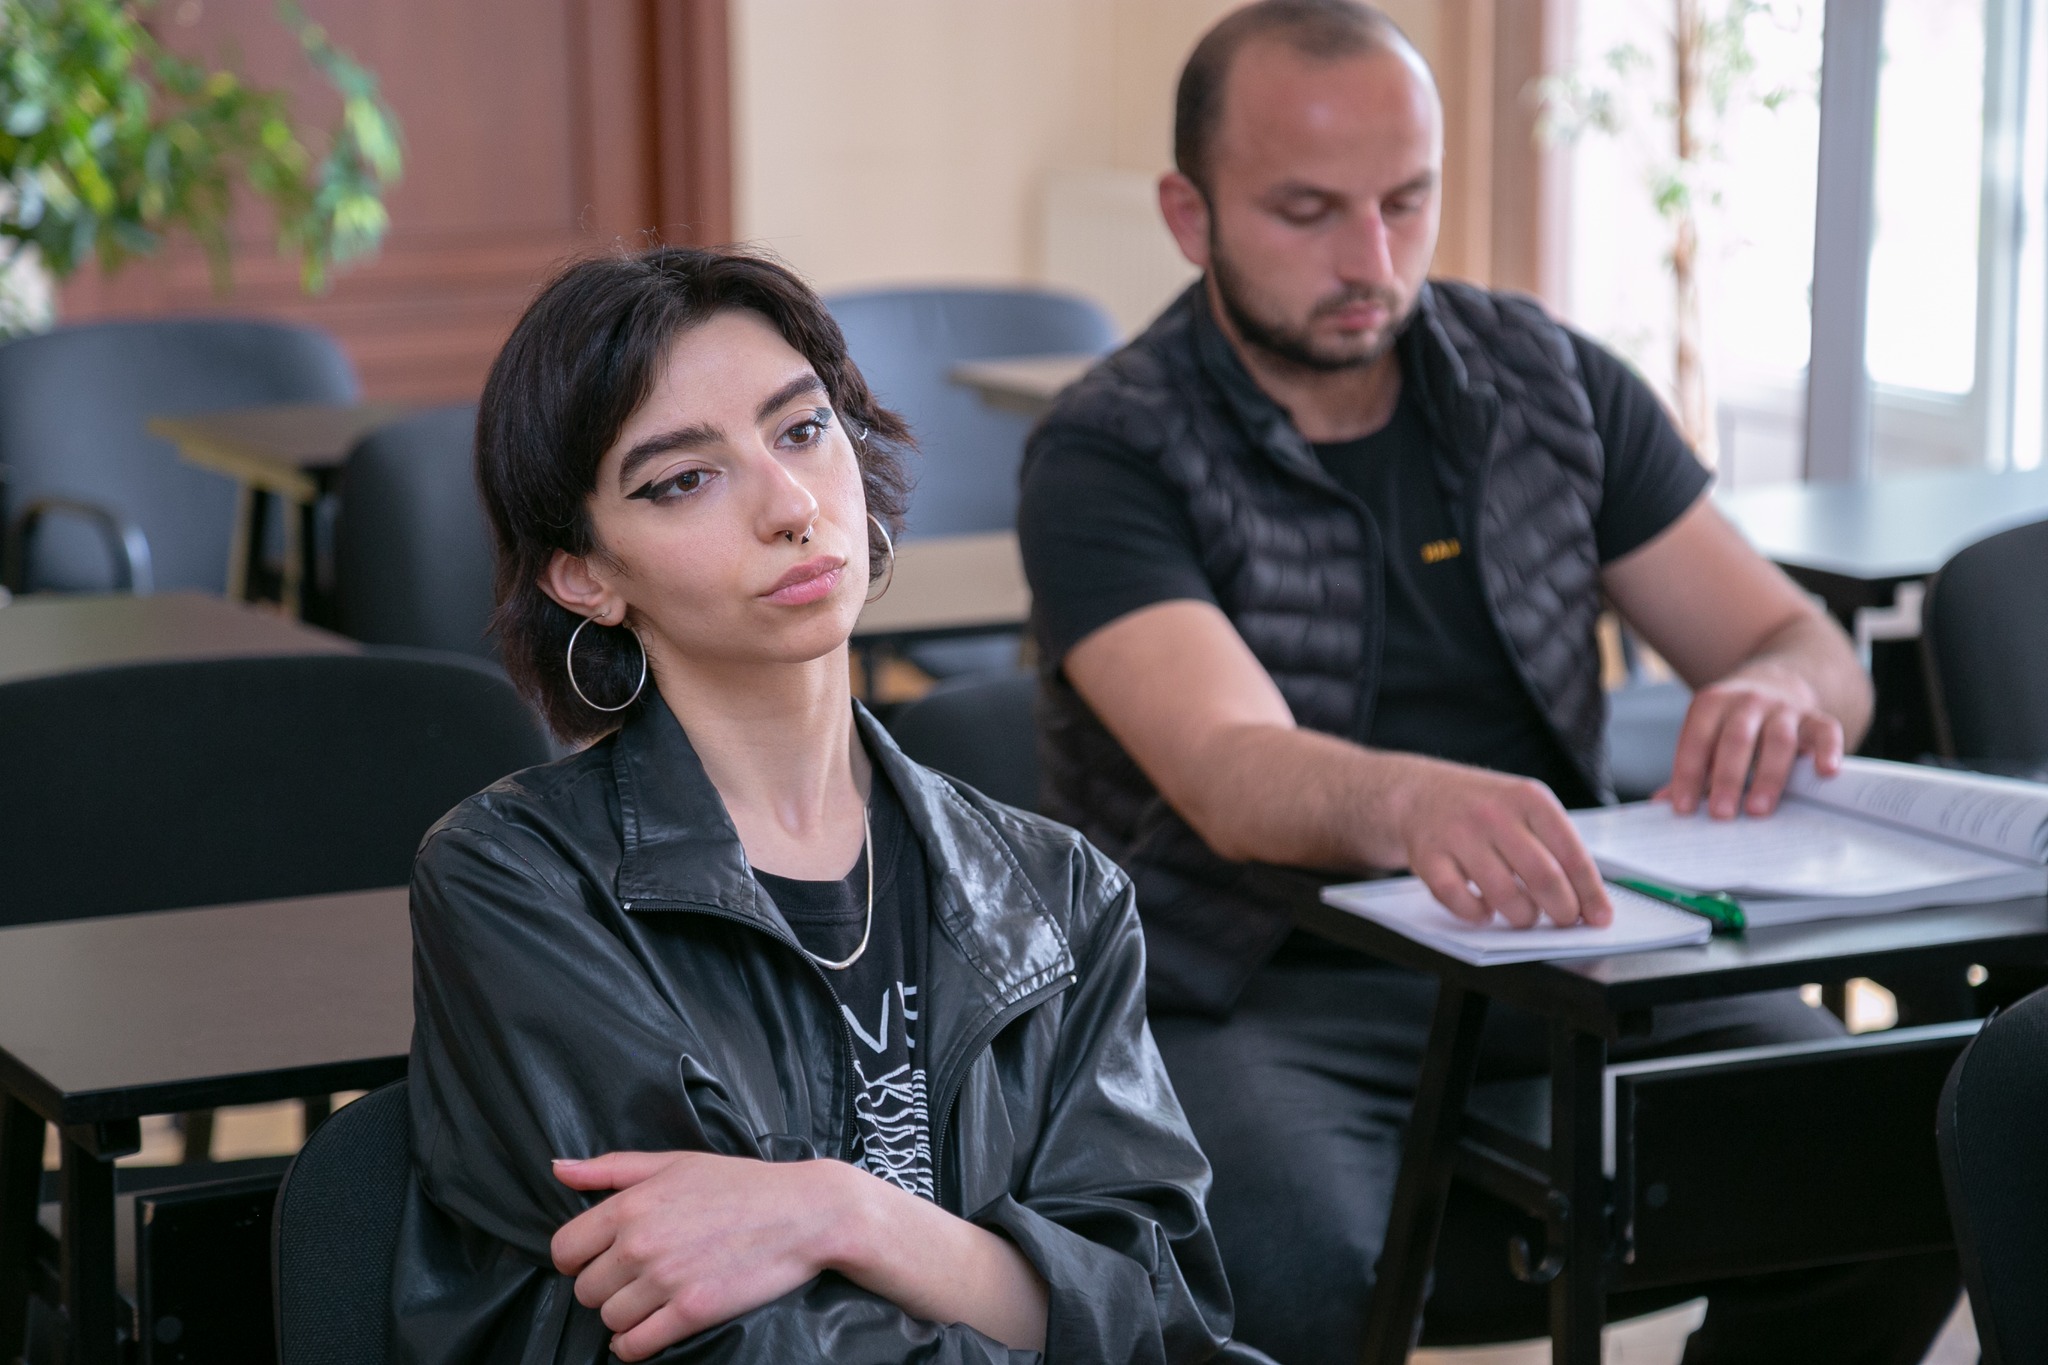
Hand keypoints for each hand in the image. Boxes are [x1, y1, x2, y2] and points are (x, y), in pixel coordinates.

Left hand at [550, 1151, 845, 1360]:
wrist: (803, 1213)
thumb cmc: (739, 1184)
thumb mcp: (675, 1162)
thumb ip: (611, 1168)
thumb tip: (558, 1169)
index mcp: (631, 1205)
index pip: (564, 1250)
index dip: (576, 1259)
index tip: (598, 1259)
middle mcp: (640, 1244)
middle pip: (585, 1290)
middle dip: (605, 1287)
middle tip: (634, 1278)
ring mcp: (666, 1280)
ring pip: (609, 1320)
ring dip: (624, 1316)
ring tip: (649, 1300)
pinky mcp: (693, 1312)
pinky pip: (636, 1346)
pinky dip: (634, 1346)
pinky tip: (649, 1329)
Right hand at [1392, 758, 1611, 928]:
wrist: (1418, 793)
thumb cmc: (1483, 808)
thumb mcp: (1523, 808)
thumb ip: (1554, 846)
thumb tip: (1587, 901)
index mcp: (1528, 798)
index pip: (1571, 853)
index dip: (1589, 892)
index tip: (1600, 917)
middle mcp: (1493, 813)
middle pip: (1543, 877)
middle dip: (1562, 910)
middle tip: (1564, 921)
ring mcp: (1458, 835)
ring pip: (1504, 895)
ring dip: (1522, 916)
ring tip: (1524, 914)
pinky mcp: (1428, 858)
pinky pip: (1461, 902)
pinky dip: (1478, 915)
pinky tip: (1484, 909)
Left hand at [1657, 672, 1845, 819]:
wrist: (1776, 681)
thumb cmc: (1734, 722)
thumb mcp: (1707, 735)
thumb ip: (1690, 768)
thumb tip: (1662, 803)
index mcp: (1711, 704)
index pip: (1695, 740)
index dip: (1687, 774)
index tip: (1683, 808)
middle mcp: (1747, 702)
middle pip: (1735, 740)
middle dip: (1726, 778)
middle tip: (1721, 814)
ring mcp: (1783, 708)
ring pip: (1777, 740)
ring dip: (1768, 777)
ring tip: (1758, 809)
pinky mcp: (1814, 717)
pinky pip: (1825, 730)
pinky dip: (1827, 750)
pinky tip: (1825, 772)